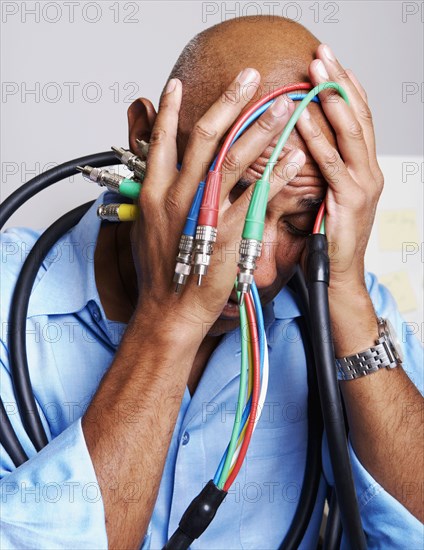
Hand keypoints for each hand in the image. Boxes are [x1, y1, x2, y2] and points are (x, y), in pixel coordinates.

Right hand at [131, 71, 305, 340]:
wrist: (169, 310)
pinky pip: (256, 196)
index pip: (161, 141)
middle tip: (249, 77)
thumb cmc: (159, 273)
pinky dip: (277, 174)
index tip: (177, 84)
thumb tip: (161, 176)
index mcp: (154, 193)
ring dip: (260, 129)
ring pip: (234, 160)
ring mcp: (202, 213)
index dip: (169, 110)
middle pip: (205, 138)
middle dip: (228, 102)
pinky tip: (294, 157)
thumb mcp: (145, 229)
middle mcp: (176, 196)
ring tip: (283, 107)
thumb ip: (156, 198)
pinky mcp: (227, 232)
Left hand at [296, 44, 383, 291]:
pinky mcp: (351, 200)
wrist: (338, 275)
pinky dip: (319, 138)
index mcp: (364, 168)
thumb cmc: (328, 238)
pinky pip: (332, 164)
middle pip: (357, 116)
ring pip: (351, 133)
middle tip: (324, 54)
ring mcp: (364, 184)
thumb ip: (321, 172)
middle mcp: (369, 171)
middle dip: (340, 82)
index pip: (358, 120)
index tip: (332, 63)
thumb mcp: (327, 197)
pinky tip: (305, 118)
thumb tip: (299, 148)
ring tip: (318, 73)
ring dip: (333, 99)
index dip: (347, 88)